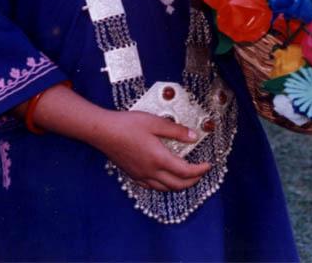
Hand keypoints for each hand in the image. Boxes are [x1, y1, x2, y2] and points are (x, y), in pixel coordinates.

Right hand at [91, 110, 211, 191]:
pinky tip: (163, 178)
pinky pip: (152, 187)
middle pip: (178, 185)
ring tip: (186, 177)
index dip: (200, 170)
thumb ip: (175, 130)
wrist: (103, 132)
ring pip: (165, 189)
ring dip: (179, 185)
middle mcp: (151, 171)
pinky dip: (163, 186)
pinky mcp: (132, 175)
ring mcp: (141, 175)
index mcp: (159, 159)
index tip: (208, 165)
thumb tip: (193, 136)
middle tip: (200, 173)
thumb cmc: (127, 124)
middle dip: (193, 181)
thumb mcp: (154, 122)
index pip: (186, 171)